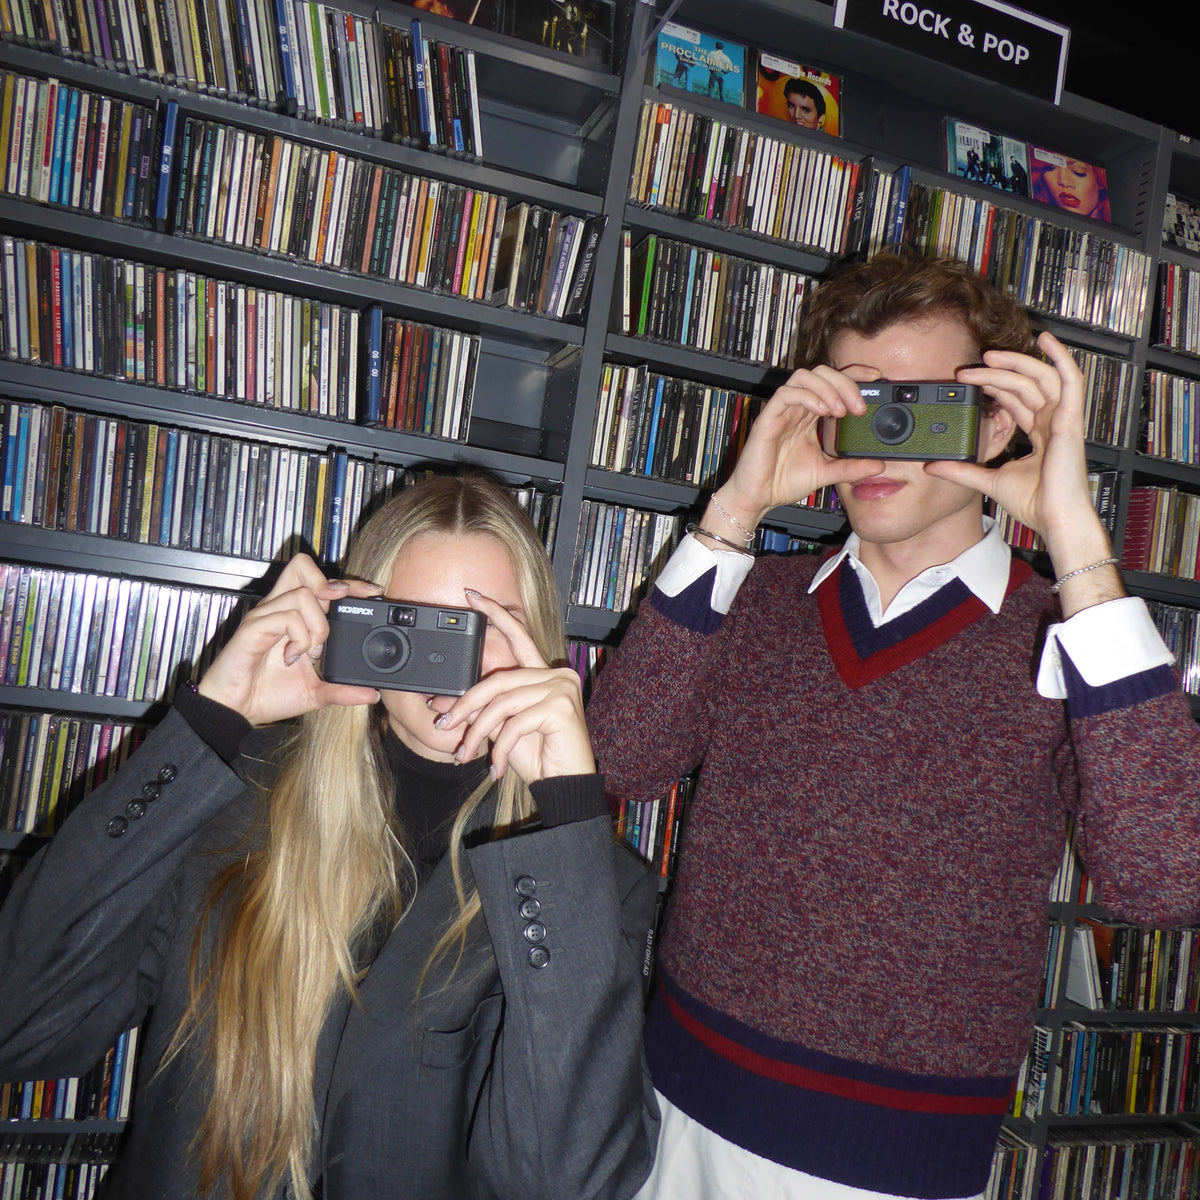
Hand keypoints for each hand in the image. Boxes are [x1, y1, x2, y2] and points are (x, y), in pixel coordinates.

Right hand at [197, 554, 382, 725]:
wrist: (235, 710)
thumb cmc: (268, 694)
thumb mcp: (316, 693)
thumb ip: (343, 690)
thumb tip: (373, 694)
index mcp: (295, 618)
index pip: (321, 582)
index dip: (348, 583)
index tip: (371, 593)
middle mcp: (280, 610)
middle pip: (302, 566)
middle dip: (328, 582)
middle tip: (339, 606)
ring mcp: (265, 617)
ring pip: (302, 594)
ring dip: (317, 625)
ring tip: (311, 651)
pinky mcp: (253, 628)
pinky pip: (285, 616)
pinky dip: (298, 637)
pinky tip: (294, 657)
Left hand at [432, 593, 593, 784]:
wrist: (564, 786)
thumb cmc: (537, 756)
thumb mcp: (500, 729)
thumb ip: (479, 709)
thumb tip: (441, 702)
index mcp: (543, 675)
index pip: (518, 635)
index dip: (495, 613)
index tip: (472, 595)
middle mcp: (557, 675)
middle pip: (498, 680)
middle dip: (465, 704)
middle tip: (443, 723)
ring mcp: (562, 689)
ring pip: (502, 703)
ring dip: (477, 732)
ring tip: (464, 754)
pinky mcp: (562, 707)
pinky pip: (515, 723)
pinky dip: (498, 749)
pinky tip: (494, 767)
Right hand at [712, 365, 886, 532]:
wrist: (758, 497)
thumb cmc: (783, 481)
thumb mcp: (826, 473)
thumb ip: (851, 468)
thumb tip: (878, 465)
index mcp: (809, 416)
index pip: (833, 383)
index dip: (854, 374)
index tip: (876, 378)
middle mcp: (797, 408)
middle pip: (821, 373)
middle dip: (844, 383)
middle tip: (859, 407)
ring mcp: (782, 411)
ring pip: (804, 377)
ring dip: (827, 388)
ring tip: (841, 410)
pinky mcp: (768, 418)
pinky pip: (786, 394)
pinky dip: (807, 397)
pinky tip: (822, 411)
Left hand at [925, 331, 1114, 572]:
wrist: (1054, 517)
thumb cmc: (1034, 503)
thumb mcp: (987, 480)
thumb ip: (961, 470)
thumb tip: (932, 465)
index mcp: (1039, 435)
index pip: (1017, 401)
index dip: (994, 387)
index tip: (969, 380)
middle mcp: (1052, 423)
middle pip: (1024, 386)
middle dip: (996, 374)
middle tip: (970, 368)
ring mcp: (1062, 419)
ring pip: (1039, 378)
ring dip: (1015, 364)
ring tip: (990, 355)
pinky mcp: (1070, 419)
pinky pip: (1070, 380)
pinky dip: (1061, 356)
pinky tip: (1047, 339)